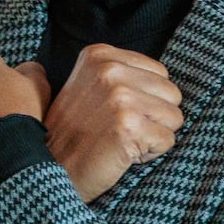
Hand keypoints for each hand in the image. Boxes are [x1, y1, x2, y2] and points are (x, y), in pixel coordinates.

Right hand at [43, 44, 183, 202]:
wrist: (49, 168)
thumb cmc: (74, 133)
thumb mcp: (89, 85)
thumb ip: (123, 74)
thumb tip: (166, 78)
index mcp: (100, 55)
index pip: (160, 73)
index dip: (145, 98)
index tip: (115, 112)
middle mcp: (110, 71)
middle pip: (171, 93)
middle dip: (153, 117)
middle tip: (118, 129)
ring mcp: (120, 97)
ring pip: (174, 117)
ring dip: (152, 135)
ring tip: (120, 140)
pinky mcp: (129, 127)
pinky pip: (167, 141)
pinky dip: (150, 154)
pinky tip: (123, 154)